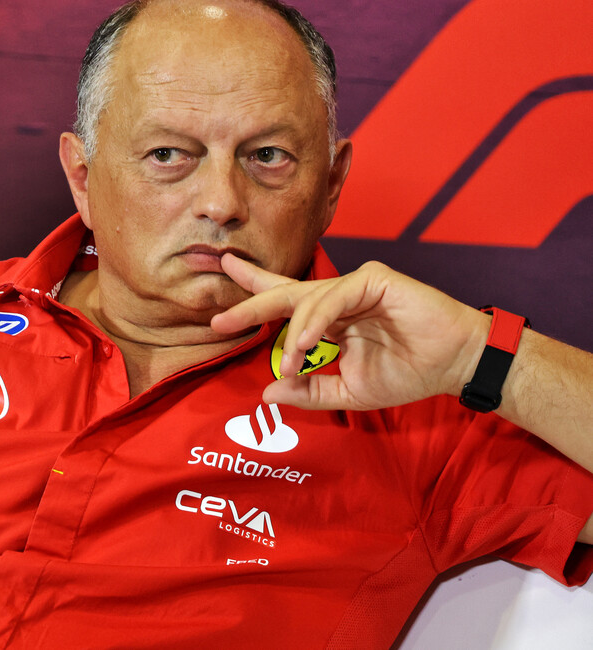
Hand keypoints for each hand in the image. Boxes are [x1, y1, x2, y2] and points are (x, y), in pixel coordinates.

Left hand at [210, 255, 487, 410]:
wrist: (454, 365)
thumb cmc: (409, 373)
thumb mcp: (349, 391)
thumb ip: (310, 391)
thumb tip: (267, 392)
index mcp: (329, 320)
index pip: (283, 303)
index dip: (252, 297)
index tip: (218, 305)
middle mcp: (336, 298)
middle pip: (284, 293)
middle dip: (250, 304)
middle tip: (220, 319)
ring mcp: (355, 285)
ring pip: (308, 299)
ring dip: (293, 333)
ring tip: (286, 360)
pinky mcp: (373, 279)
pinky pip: (334, 297)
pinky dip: (316, 321)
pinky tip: (306, 342)